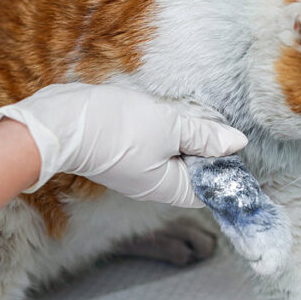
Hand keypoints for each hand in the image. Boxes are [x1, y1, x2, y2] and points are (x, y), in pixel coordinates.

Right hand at [0, 83, 246, 207]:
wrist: (60, 123)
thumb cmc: (114, 129)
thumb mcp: (169, 128)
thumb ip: (204, 136)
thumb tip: (238, 143)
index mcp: (170, 188)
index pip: (211, 187)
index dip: (229, 169)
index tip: (240, 146)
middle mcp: (154, 184)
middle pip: (194, 172)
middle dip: (210, 150)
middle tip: (222, 123)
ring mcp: (136, 168)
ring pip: (174, 156)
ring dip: (188, 137)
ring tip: (198, 114)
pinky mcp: (122, 150)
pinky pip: (155, 144)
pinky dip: (167, 131)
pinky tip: (170, 112)